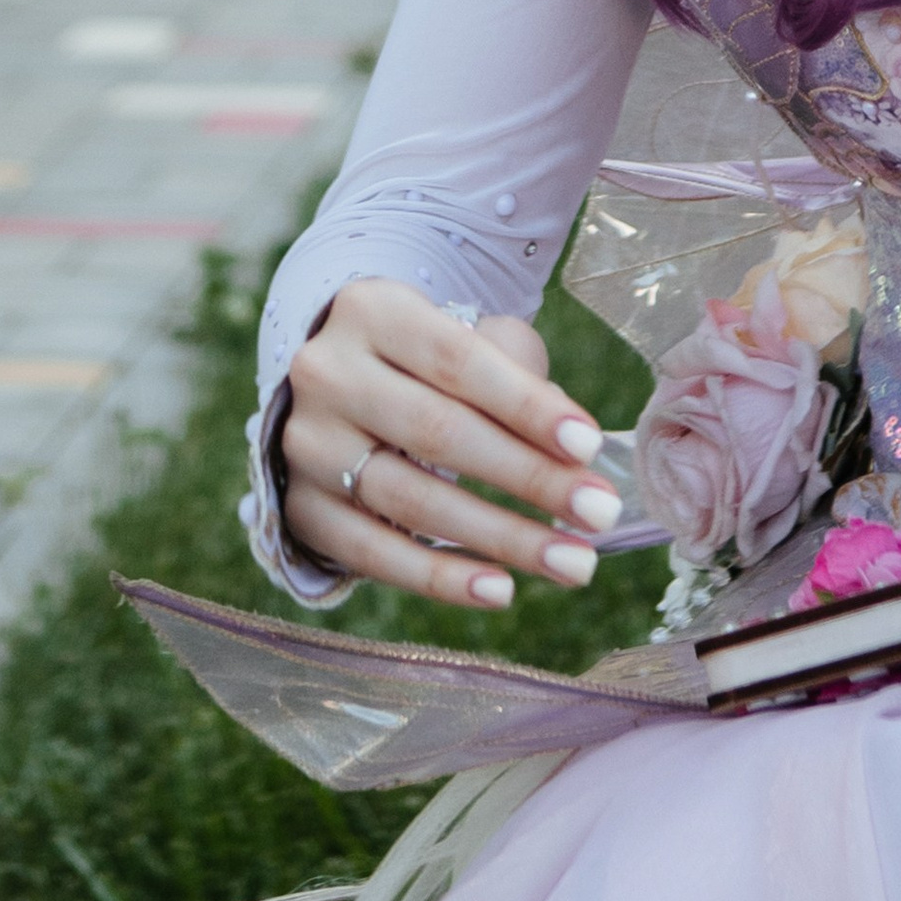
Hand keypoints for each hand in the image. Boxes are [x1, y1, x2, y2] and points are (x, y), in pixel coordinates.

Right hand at [282, 278, 621, 607]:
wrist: (332, 385)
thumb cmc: (423, 360)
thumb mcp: (461, 335)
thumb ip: (512, 369)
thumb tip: (570, 447)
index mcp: (372, 310)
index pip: (458, 360)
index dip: (526, 405)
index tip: (590, 446)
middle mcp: (328, 373)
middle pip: (438, 432)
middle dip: (530, 478)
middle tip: (600, 514)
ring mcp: (307, 445)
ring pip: (411, 500)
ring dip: (501, 538)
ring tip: (573, 563)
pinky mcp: (301, 509)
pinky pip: (374, 554)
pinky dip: (440, 577)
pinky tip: (501, 590)